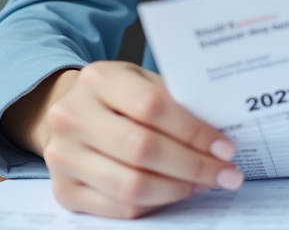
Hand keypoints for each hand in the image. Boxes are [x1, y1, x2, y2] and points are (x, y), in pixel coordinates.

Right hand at [2, 61, 243, 218]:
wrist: (71, 113)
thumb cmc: (117, 96)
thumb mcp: (141, 81)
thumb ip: (173, 102)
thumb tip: (218, 138)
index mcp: (97, 79)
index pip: (151, 107)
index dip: (192, 131)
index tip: (224, 147)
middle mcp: (72, 117)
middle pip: (141, 149)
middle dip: (192, 165)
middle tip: (225, 172)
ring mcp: (62, 156)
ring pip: (131, 186)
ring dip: (178, 189)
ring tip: (204, 183)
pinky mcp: (63, 190)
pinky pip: (118, 208)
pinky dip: (155, 205)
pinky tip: (176, 193)